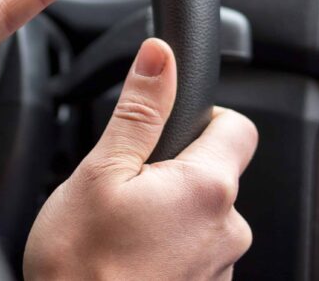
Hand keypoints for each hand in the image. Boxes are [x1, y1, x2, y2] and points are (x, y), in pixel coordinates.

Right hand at [24, 39, 257, 280]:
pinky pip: (192, 253)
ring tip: (119, 228)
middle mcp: (227, 230)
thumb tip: (160, 58)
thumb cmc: (80, 263)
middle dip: (172, 170)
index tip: (165, 129)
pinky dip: (164, 247)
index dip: (202, 116)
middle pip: (215, 174)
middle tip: (122, 186)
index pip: (237, 127)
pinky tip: (126, 257)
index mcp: (206, 188)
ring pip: (200, 216)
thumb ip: (138, 110)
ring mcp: (219, 269)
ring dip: (167, 212)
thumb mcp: (100, 171)